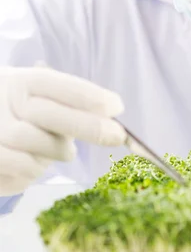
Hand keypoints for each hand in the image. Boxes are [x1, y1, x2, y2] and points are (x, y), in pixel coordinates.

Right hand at [0, 66, 125, 195]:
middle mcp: (4, 102)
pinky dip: (37, 169)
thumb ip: (65, 101)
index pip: (57, 84)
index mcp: (20, 81)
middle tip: (117, 135)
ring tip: (66, 150)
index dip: (88, 95)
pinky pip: (25, 170)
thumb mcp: (33, 96)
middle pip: (51, 114)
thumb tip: (109, 113)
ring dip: (60, 150)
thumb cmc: (16, 111)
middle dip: (89, 126)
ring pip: (40, 145)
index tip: (117, 106)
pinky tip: (37, 161)